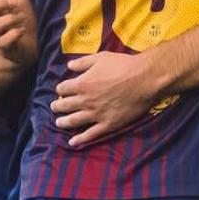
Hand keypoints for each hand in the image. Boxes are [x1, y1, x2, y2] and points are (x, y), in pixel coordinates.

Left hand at [51, 51, 167, 146]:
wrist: (144, 78)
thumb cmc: (123, 65)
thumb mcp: (101, 57)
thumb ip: (83, 62)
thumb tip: (68, 65)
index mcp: (82, 83)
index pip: (63, 88)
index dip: (61, 88)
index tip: (62, 89)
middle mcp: (85, 100)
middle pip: (64, 105)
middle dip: (57, 106)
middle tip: (55, 107)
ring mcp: (96, 114)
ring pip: (73, 121)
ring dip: (63, 122)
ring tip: (58, 123)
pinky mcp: (108, 124)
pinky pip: (90, 134)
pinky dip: (80, 139)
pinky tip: (73, 142)